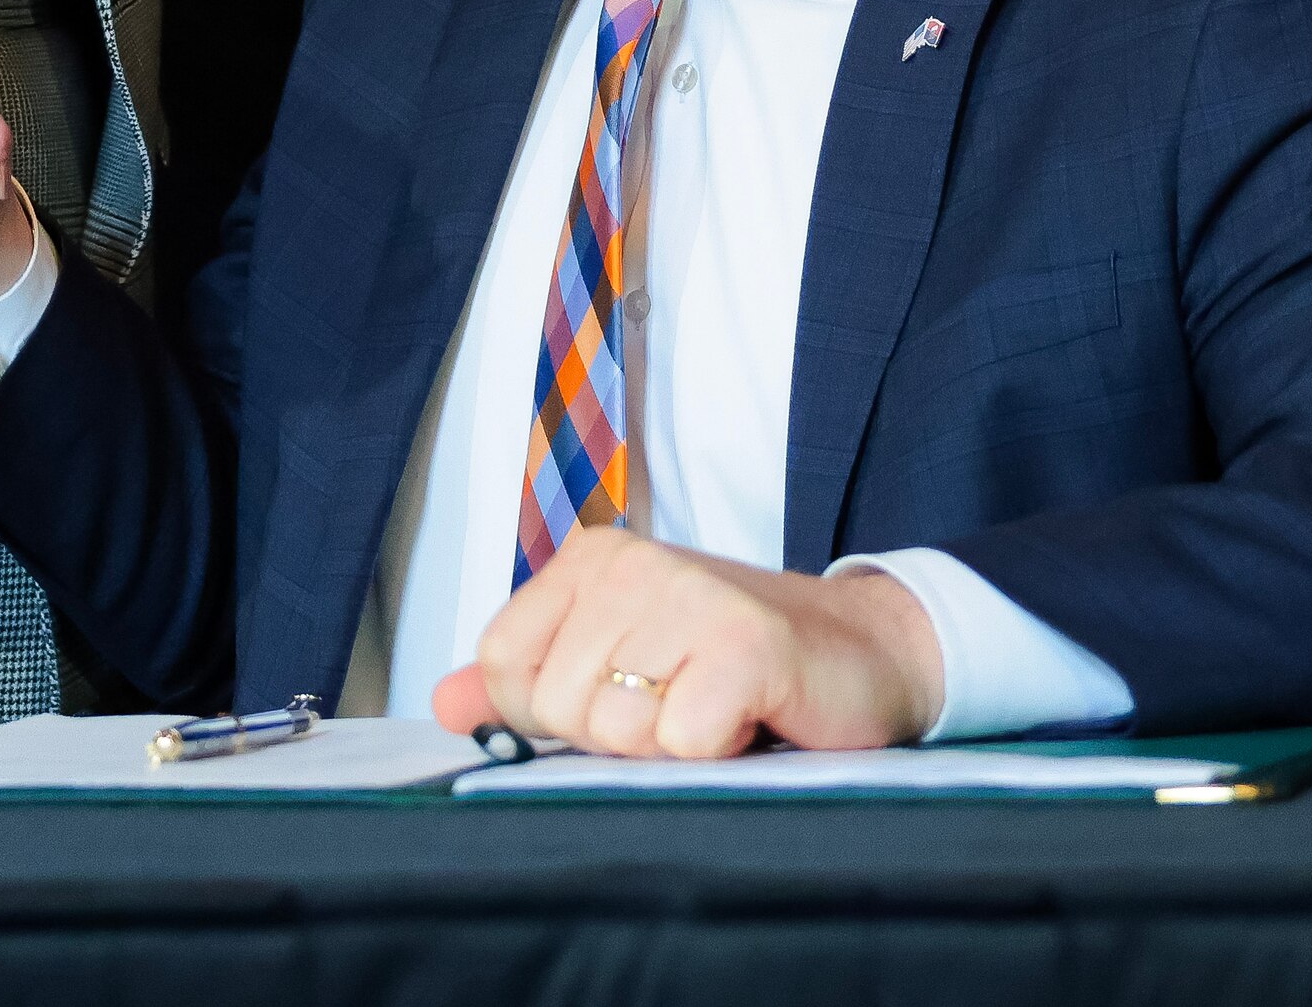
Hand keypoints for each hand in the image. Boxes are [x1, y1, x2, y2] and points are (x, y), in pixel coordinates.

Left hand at [431, 526, 944, 758]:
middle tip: (682, 704)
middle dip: (618, 735)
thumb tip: (446, 705)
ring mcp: (689, 595)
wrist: (865, 652)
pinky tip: (751, 716)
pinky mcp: (746, 644)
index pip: (505, 666)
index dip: (554, 713)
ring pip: (614, 728)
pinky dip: (716, 751)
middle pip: (556, 706)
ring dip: (670, 745)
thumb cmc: (734, 668)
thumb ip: (526, 684)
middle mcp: (632, 563)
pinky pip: (682, 741)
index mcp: (590, 560)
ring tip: (715, 707)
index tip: (626, 695)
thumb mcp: (621, 665)